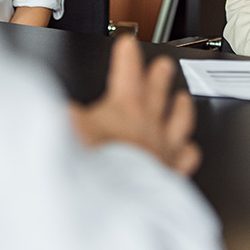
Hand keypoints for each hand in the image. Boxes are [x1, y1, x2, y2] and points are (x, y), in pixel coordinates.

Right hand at [68, 35, 201, 175]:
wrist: (118, 204)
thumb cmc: (96, 166)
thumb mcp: (68, 130)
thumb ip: (65, 116)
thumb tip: (59, 109)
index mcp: (124, 107)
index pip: (128, 71)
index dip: (128, 55)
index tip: (128, 44)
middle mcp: (149, 124)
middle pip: (158, 90)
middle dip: (160, 74)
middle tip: (164, 65)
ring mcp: (163, 148)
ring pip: (181, 120)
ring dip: (182, 107)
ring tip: (183, 99)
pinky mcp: (170, 173)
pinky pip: (187, 157)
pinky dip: (188, 151)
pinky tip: (189, 150)